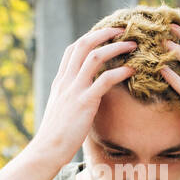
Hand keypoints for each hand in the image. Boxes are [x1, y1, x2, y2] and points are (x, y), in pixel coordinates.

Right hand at [28, 26, 136, 167]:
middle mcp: (66, 80)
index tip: (107, 35)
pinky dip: (120, 71)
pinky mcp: (85, 102)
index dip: (91, 37)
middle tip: (123, 30)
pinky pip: (105, 80)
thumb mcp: (61, 109)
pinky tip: (132, 71)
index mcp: (60, 81)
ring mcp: (74, 90)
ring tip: (133, 45)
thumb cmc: (56, 134)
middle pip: (84, 44)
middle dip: (104, 33)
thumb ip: (71, 97)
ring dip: (116, 47)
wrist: (47, 149)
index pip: (73, 49)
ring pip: (95, 57)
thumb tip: (85, 95)